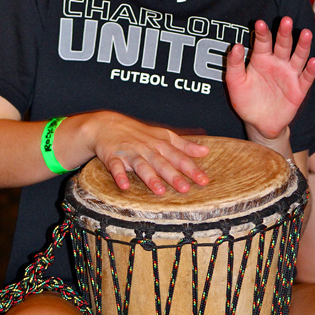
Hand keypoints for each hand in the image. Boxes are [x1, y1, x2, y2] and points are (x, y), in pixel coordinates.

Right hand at [85, 112, 209, 194]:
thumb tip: (206, 151)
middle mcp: (147, 149)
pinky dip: (119, 175)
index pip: (179, 157)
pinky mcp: (113, 157)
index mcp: (161, 144)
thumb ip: (184, 145)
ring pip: (142, 166)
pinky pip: (116, 167)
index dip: (192, 169)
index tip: (204, 180)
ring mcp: (130, 153)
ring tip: (159, 191)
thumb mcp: (163, 136)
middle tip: (185, 189)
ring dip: (150, 177)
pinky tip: (124, 185)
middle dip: (173, 176)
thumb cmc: (139, 133)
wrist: (108, 124)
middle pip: (162, 163)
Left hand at [225, 17, 314, 144]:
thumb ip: (234, 64)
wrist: (257, 123)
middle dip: (284, 33)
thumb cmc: (245, 100)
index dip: (262, 33)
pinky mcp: (298, 90)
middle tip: (285, 20)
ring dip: (302, 46)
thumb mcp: (234, 82)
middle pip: (282, 45)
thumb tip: (236, 45)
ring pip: (298, 57)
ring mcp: (289, 75)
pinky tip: (313, 62)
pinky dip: (310, 70)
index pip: (263, 42)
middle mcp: (277, 64)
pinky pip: (306, 78)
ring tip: (305, 33)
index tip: (259, 23)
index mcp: (261, 59)